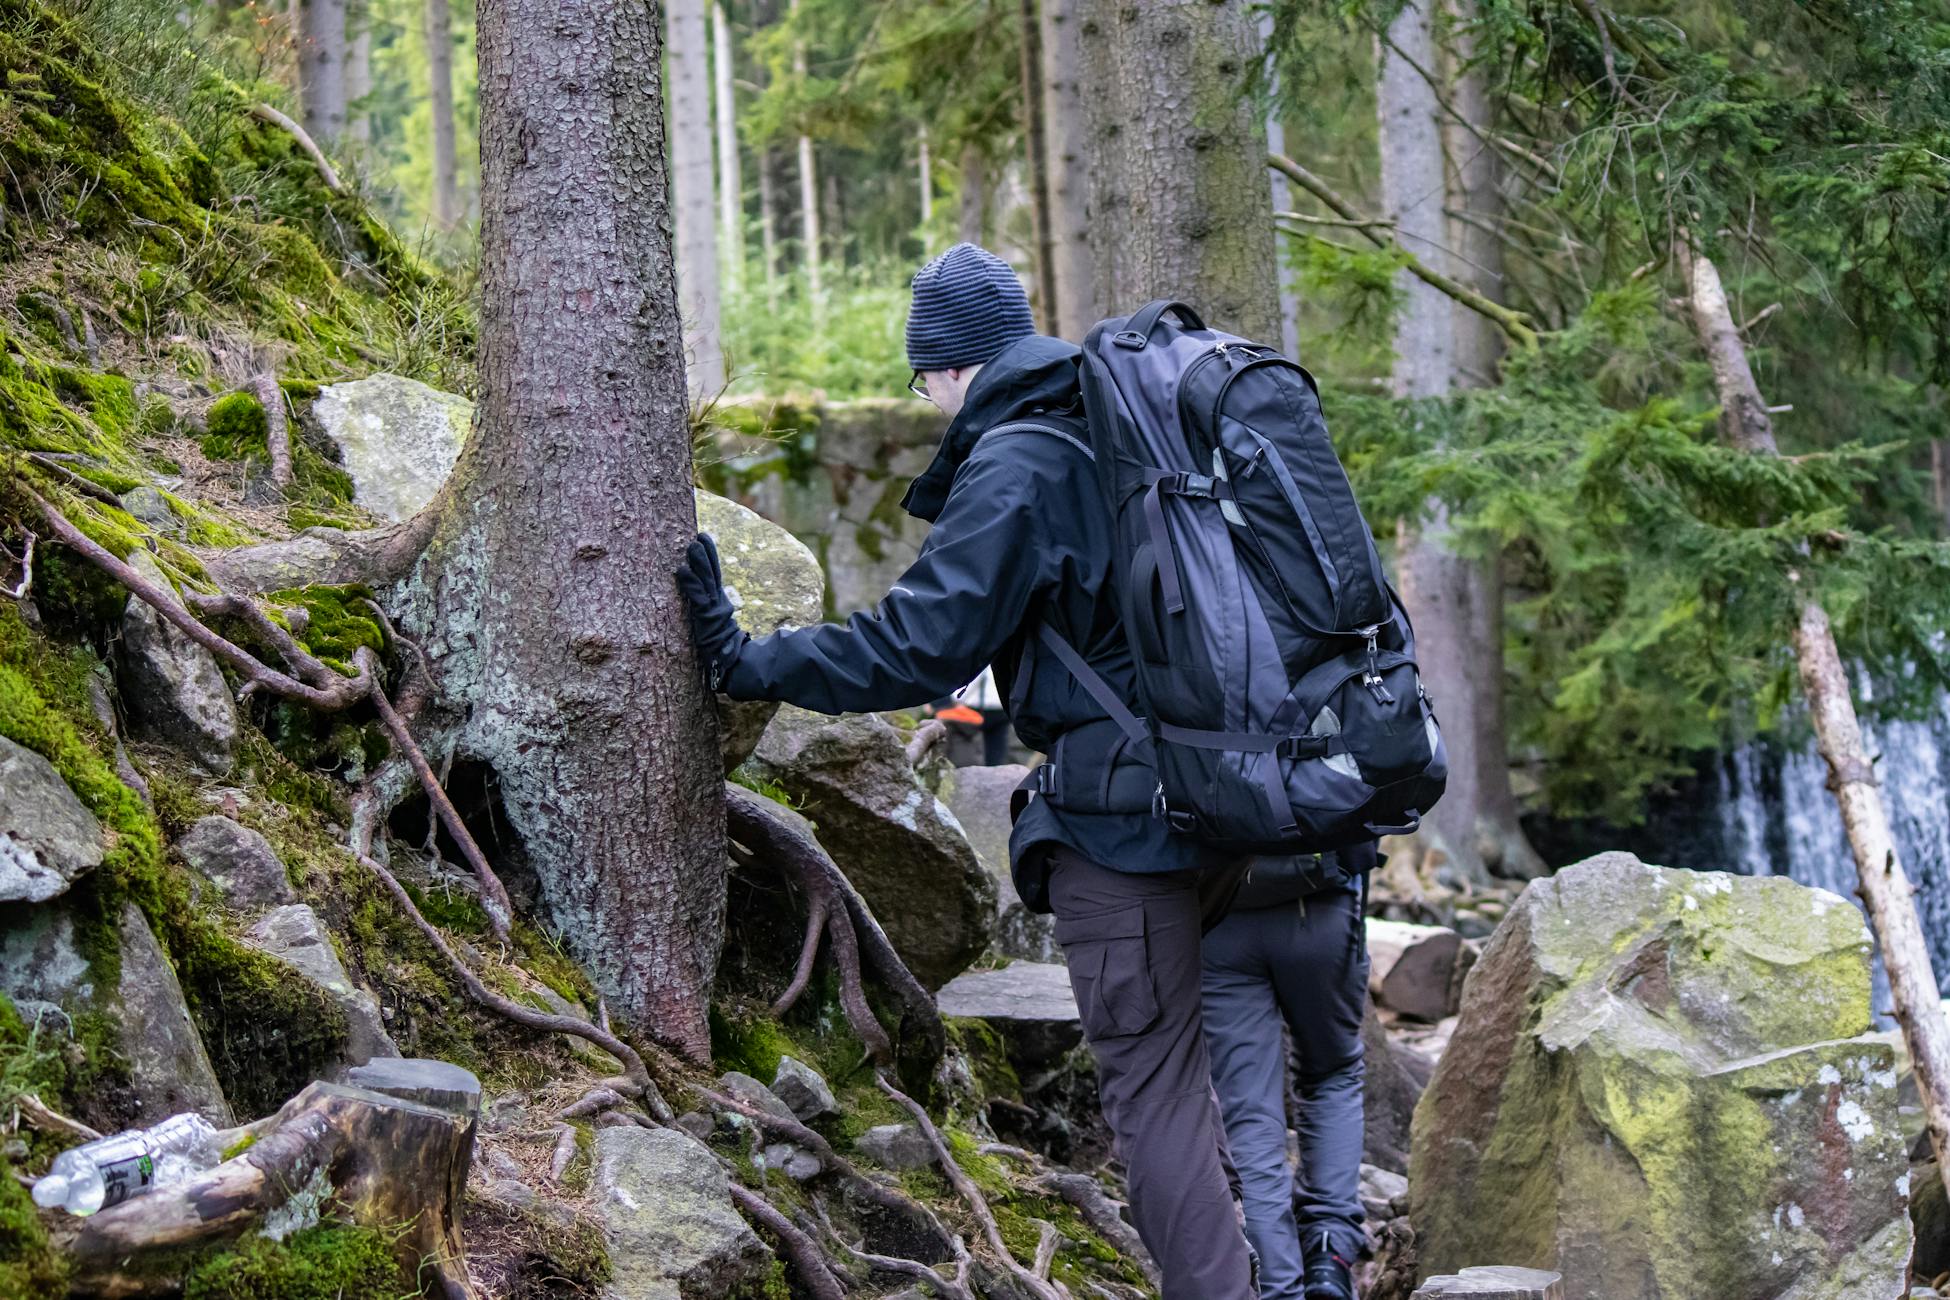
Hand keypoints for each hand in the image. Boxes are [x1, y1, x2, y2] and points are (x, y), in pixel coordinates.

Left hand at [674, 533, 748, 692]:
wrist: (733, 664)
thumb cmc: (725, 651)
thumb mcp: (717, 628)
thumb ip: (712, 615)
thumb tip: (706, 607)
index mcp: (719, 603)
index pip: (714, 575)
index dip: (709, 556)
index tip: (703, 538)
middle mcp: (718, 603)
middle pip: (712, 573)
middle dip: (705, 554)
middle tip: (699, 536)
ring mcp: (712, 609)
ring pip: (705, 580)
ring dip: (698, 562)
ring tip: (691, 545)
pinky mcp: (706, 618)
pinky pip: (696, 597)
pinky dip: (689, 583)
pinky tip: (682, 570)